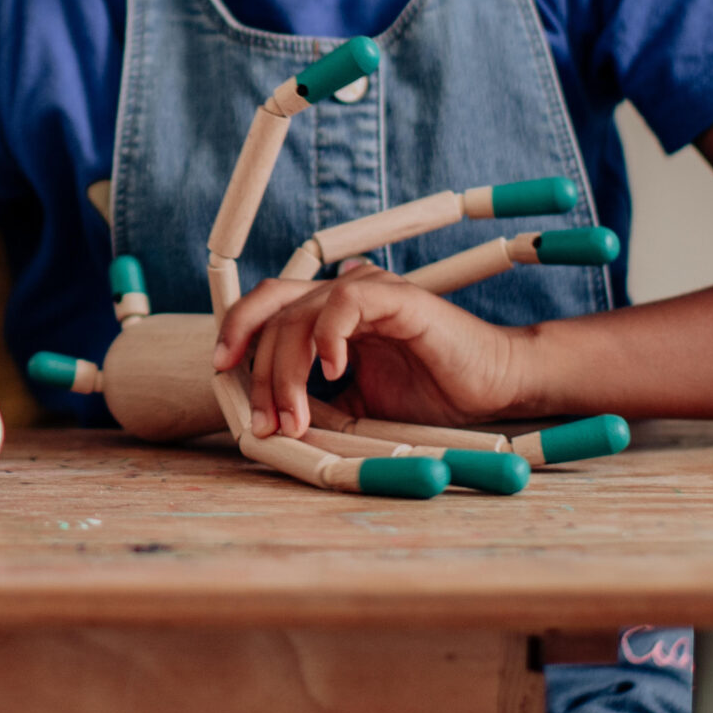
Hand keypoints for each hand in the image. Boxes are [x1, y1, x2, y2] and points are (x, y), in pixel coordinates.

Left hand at [212, 262, 530, 437]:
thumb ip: (315, 404)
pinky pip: (344, 301)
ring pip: (300, 314)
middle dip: (258, 370)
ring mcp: (370, 293)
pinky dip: (328, 337)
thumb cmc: (430, 395)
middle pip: (274, 311)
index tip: (221, 370)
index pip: (269, 309)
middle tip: (264, 419)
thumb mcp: (356, 408)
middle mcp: (344, 296)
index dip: (237, 332)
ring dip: (287, 371)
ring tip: (293, 416)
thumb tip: (267, 419)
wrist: (492, 387)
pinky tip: (335, 372)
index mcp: (330, 316)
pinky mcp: (397, 298)